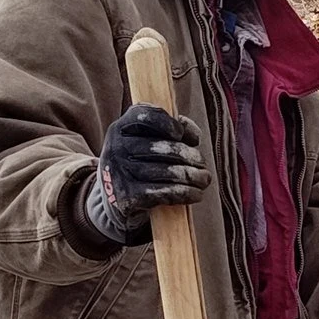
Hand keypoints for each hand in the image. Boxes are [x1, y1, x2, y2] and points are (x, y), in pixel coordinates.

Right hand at [84, 104, 209, 246]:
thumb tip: (193, 136)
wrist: (114, 202)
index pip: (145, 116)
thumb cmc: (138, 166)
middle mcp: (116, 148)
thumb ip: (168, 130)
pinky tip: (196, 194)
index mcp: (120, 128)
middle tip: (203, 164)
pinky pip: (164, 192)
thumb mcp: (144, 142)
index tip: (183, 134)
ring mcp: (119, 174)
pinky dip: (185, 193)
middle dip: (190, 156)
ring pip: (167, 172)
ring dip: (193, 176)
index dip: (169, 123)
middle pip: (162, 147)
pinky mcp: (127, 198)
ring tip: (204, 179)